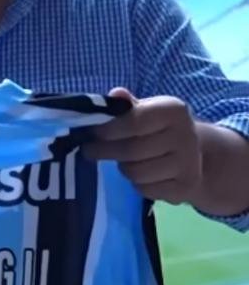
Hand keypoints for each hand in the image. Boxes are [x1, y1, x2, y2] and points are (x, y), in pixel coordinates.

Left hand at [82, 87, 202, 203]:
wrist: (195, 153)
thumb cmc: (158, 127)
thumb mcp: (144, 109)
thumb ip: (126, 105)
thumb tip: (115, 95)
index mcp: (173, 110)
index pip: (133, 122)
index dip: (107, 130)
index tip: (90, 133)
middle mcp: (186, 135)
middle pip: (132, 150)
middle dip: (104, 151)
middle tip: (89, 151)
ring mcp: (189, 164)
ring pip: (136, 172)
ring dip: (122, 168)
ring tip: (120, 161)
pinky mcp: (186, 187)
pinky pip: (146, 189)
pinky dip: (137, 184)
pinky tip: (140, 175)